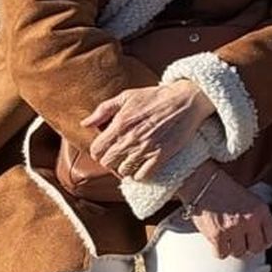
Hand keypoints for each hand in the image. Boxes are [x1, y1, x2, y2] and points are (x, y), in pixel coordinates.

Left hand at [82, 80, 215, 179]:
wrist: (187, 99)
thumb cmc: (156, 96)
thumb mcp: (127, 96)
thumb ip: (104, 109)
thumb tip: (85, 123)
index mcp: (120, 124)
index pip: (96, 150)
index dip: (98, 151)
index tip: (106, 148)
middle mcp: (130, 139)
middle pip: (107, 163)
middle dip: (110, 160)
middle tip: (118, 155)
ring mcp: (146, 149)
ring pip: (123, 171)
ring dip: (124, 168)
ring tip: (130, 161)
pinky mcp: (161, 156)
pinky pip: (142, 175)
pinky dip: (139, 174)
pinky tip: (142, 166)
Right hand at [180, 164, 271, 259]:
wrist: (204, 185)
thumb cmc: (225, 189)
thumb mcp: (251, 198)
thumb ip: (259, 216)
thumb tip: (262, 235)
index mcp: (260, 209)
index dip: (266, 240)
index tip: (261, 239)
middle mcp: (249, 220)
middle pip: (256, 248)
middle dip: (249, 245)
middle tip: (243, 239)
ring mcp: (233, 229)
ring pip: (239, 252)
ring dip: (233, 247)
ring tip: (229, 236)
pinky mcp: (217, 236)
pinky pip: (222, 254)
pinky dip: (220, 250)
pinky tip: (219, 239)